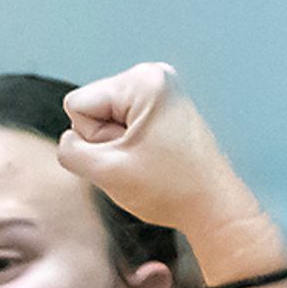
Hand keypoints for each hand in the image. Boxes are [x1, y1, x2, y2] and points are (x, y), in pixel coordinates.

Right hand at [56, 65, 276, 268]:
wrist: (217, 210)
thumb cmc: (171, 192)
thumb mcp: (105, 172)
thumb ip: (69, 150)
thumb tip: (70, 140)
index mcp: (143, 81)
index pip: (78, 106)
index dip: (94, 139)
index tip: (131, 154)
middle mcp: (155, 76)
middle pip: (93, 109)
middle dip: (108, 141)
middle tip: (145, 161)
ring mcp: (163, 91)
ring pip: (107, 119)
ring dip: (121, 146)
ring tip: (153, 161)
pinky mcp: (166, 108)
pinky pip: (126, 125)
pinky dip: (134, 146)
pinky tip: (157, 158)